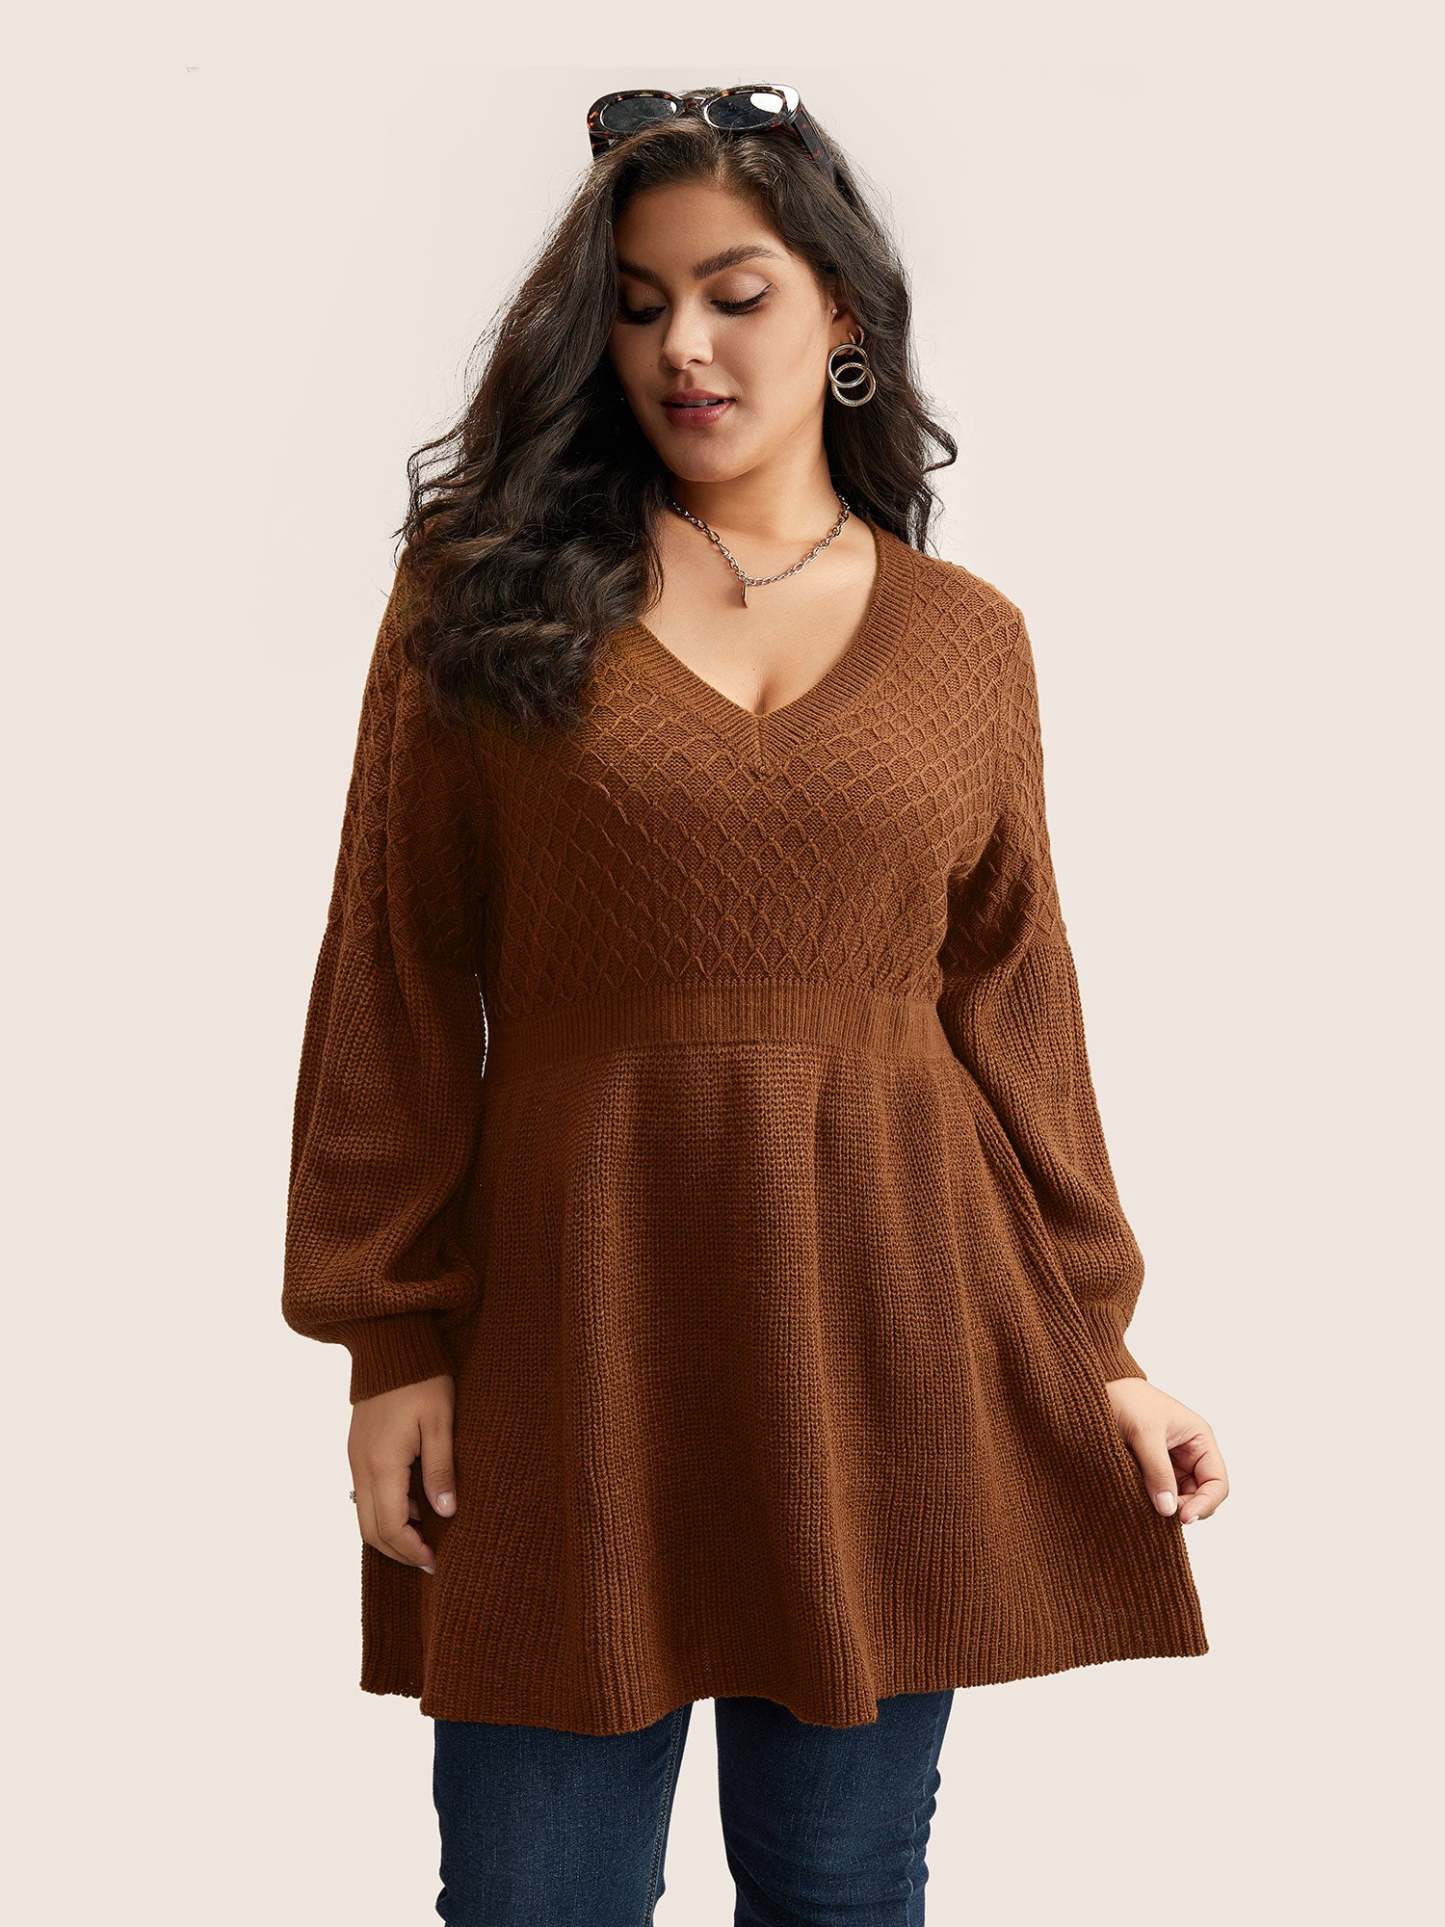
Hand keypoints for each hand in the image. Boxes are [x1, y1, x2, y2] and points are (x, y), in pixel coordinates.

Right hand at [347, 1373, 457, 1572]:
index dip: (411, 1550)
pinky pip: (365, 1493)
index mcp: (382, 1463)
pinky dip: (385, 1510)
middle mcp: (362, 1466)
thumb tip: (446, 1513)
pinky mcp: (357, 1449)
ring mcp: (355, 1458)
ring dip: (391, 1531)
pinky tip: (413, 1502)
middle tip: (429, 1557)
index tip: (435, 1560)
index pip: (390, 1527)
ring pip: (364, 1514)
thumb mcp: (440, 1422)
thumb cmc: (421, 1378)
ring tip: (425, 1532)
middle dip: (398, 1551)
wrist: (389, 1343)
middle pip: (370, 1530)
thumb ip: (441, 1469)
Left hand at [1103, 1377, 1228, 1524]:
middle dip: (1185, 1507)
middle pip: (1200, 1494)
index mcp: (1199, 1439)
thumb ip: (1158, 1471)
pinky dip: (1154, 1501)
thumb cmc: (1127, 1401)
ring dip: (1168, 1506)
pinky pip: (1161, 1493)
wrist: (1095, 1392)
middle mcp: (1190, 1453)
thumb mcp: (1145, 1434)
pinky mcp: (1152, 1469)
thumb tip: (1168, 1510)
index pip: (1217, 1482)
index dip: (1205, 1503)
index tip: (1183, 1518)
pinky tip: (1141, 1501)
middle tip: (1160, 1512)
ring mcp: (1171, 1462)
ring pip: (1180, 1497)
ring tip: (1147, 1505)